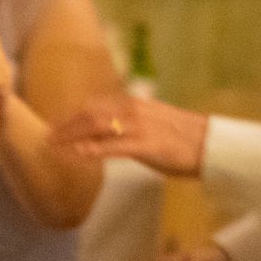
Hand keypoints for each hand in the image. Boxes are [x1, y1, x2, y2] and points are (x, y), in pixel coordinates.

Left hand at [49, 92, 208, 177]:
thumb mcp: (151, 122)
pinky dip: (90, 151)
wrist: (213, 146)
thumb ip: (128, 123)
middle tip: (47, 139)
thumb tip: (105, 130)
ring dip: (71, 139)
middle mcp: (133, 110)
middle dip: (65, 128)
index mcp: (134, 104)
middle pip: (89, 115)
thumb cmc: (183, 138)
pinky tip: (76, 156)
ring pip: (96, 128)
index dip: (70, 118)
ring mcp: (139, 127)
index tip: (54, 127)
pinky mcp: (146, 145)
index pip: (93, 107)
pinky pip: (111, 148)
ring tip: (54, 149)